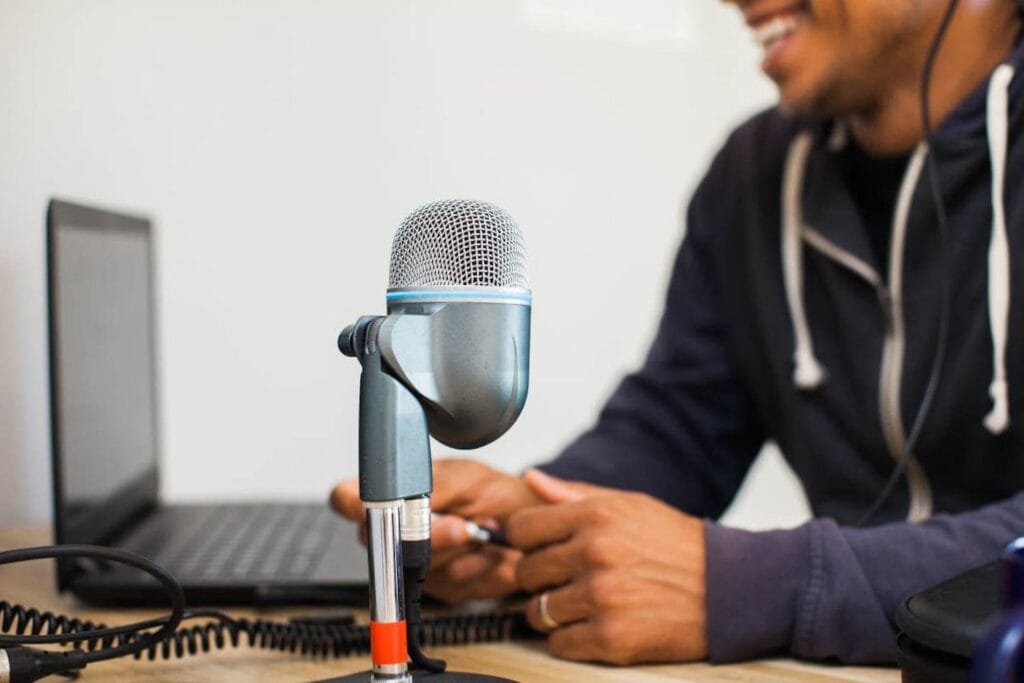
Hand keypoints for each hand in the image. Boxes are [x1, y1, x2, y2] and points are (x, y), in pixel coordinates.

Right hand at [329, 458, 543, 601]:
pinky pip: (451, 585)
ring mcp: (413, 564)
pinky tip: (488, 552)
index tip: (377, 507)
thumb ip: (434, 487)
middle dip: (429, 536)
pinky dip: (478, 567)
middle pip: (382, 545)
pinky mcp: (440, 589)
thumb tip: (406, 498)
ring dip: (460, 551)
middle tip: (460, 525)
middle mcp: (394, 532)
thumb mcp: (467, 477)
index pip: (346, 498)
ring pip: (420, 567)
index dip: (349, 503)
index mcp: (392, 495)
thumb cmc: (492, 492)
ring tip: (482, 531)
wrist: (526, 524)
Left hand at [507, 470, 706, 664]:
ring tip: (582, 604)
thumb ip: (573, 494)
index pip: (520, 528)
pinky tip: (592, 626)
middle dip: (540, 578)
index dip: (526, 540)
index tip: (540, 548)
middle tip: (565, 579)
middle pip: (525, 571)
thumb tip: (530, 479)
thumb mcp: (629, 505)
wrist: (728, 588)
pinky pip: (559, 644)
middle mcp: (594, 553)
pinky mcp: (611, 638)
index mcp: (595, 515)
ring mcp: (602, 597)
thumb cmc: (676, 545)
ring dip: (553, 611)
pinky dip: (570, 640)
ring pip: (537, 611)